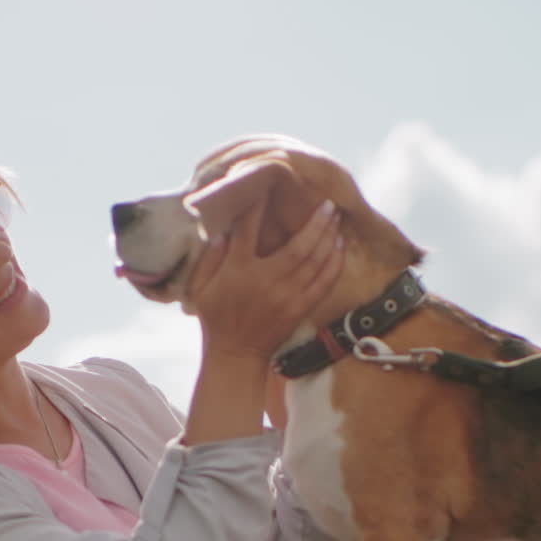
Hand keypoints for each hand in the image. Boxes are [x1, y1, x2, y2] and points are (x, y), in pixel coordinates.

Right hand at [185, 199, 343, 360]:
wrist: (235, 355)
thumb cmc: (215, 318)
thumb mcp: (200, 287)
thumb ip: (210, 257)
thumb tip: (222, 231)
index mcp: (238, 270)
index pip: (248, 230)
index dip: (258, 206)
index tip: (269, 186)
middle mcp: (266, 280)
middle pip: (298, 245)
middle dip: (316, 222)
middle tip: (328, 204)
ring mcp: (286, 296)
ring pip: (315, 262)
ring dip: (329, 238)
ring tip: (337, 219)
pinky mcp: (299, 309)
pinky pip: (323, 283)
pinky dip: (334, 264)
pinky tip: (340, 248)